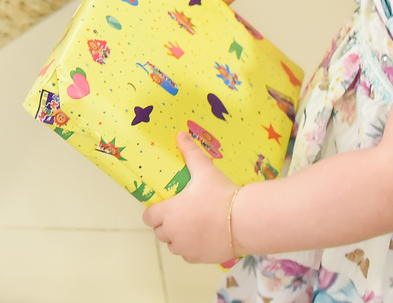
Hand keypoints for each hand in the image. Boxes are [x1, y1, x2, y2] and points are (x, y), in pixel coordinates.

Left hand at [143, 132, 240, 263]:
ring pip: (173, 245)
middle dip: (167, 224)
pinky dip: (192, 248)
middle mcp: (172, 234)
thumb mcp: (204, 170)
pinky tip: (204, 236)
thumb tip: (180, 135)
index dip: (155, 211)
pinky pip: (188, 255)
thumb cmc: (220, 194)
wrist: (244, 220)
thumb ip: (190, 152)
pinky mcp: (197, 259)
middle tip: (183, 212)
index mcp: (167, 213)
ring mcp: (184, 249)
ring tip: (194, 224)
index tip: (166, 205)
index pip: (148, 217)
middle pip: (160, 232)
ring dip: (178, 237)